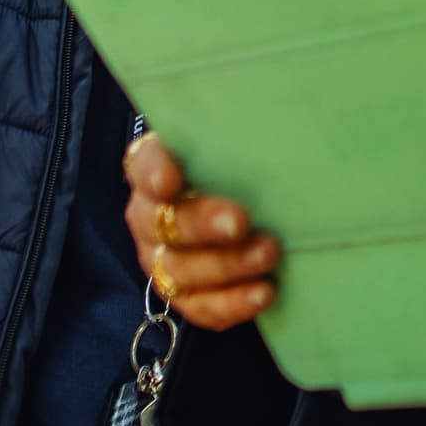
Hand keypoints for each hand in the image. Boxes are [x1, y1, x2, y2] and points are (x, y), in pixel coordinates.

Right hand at [121, 129, 279, 331]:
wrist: (238, 208)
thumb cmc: (233, 166)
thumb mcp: (231, 142)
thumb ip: (240, 134)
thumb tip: (282, 119)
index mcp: (153, 168)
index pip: (143, 164)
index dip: (153, 173)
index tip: (171, 179)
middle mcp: (148, 217)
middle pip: (165, 223)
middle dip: (202, 224)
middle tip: (240, 221)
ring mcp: (162, 260)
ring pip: (182, 270)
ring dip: (227, 265)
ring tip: (268, 254)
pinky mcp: (185, 296)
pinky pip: (202, 307)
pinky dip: (233, 303)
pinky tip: (264, 293)